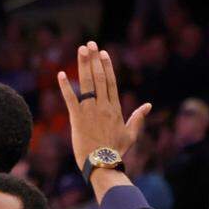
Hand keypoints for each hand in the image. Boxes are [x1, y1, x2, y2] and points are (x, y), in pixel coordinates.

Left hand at [58, 41, 150, 169]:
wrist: (103, 164)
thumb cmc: (117, 151)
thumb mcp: (131, 134)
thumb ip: (138, 118)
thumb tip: (148, 105)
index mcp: (115, 108)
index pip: (110, 82)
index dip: (106, 66)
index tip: (103, 53)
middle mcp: (103, 106)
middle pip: (98, 77)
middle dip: (94, 59)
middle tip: (90, 44)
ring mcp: (90, 111)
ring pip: (86, 83)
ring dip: (83, 65)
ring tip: (81, 50)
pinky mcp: (77, 119)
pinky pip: (70, 99)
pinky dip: (65, 86)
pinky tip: (61, 74)